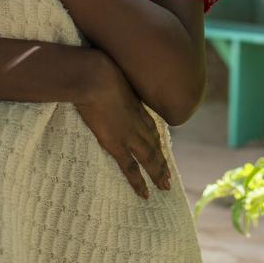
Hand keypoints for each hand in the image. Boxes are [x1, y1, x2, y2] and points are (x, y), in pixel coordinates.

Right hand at [75, 52, 171, 199]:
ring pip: (149, 159)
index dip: (156, 141)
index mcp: (138, 107)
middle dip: (162, 162)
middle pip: (154, 146)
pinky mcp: (117, 144)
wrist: (94, 77)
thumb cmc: (100, 71)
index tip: (161, 150)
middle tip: (169, 178)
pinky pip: (131, 168)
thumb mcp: (115, 78)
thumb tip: (111, 84)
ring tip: (165, 187)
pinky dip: (139, 182)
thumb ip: (117, 88)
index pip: (151, 129)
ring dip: (158, 173)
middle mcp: (139, 123)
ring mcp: (130, 136)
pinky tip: (145, 193)